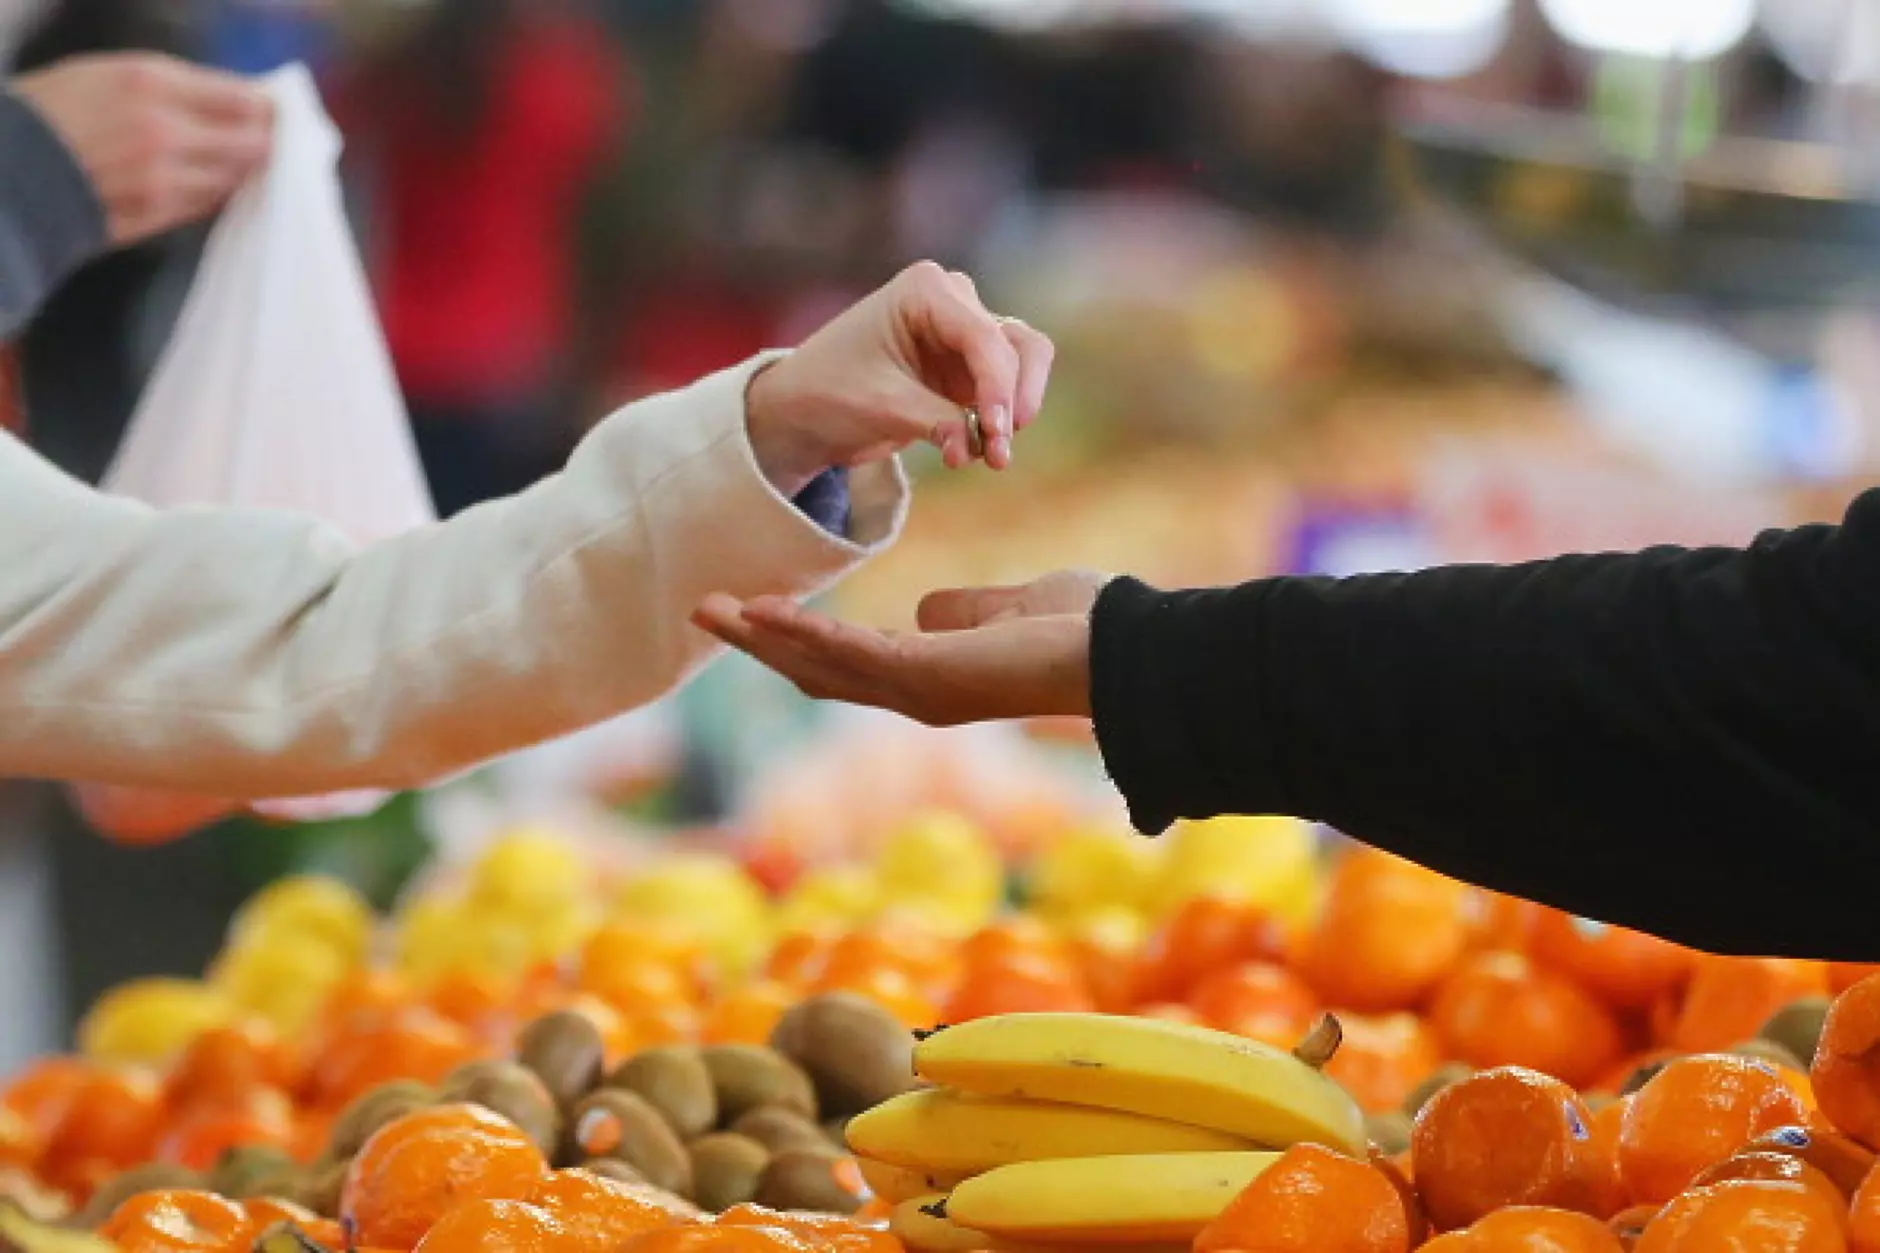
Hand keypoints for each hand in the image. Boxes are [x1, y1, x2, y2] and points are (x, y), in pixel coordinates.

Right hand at [12, 53, 272, 247]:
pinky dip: (216, 194)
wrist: (9, 171)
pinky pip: (207, 204)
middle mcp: (162, 129)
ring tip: (242, 165)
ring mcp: (161, 176)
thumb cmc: (52, 114)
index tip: (276, 115)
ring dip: (243, 173)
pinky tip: (211, 185)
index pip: (243, 99)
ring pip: (233, 178)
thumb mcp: (108, 75)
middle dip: (267, 144)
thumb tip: (237, 103)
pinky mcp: (155, 213)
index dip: (267, 109)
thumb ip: (173, 88)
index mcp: (150, 82)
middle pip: (251, 142)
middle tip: (274, 146)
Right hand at [691, 569, 1109, 725]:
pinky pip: (850, 652)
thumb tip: (927, 610)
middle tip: (705, 611)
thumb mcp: (1006, 609)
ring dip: (762, 636)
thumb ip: (963, 613)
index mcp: (931, 678)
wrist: (1125, 653)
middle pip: (816, 670)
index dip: (796, 639)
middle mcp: (915, 694)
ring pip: (820, 664)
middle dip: (759, 643)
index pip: (847, 661)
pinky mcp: (926, 676)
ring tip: (711, 609)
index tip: (753, 612)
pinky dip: (803, 632)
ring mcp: (917, 690)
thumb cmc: (1084, 632)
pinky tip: (762, 612)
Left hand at [745, 261, 1054, 496]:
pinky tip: (971, 452)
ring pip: (1023, 364)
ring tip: (993, 457)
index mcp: (925, 290)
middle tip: (996, 453)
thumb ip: (934, 420)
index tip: (994, 432)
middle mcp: (954, 302)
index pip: (982, 336)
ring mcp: (965, 335)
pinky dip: (999, 422)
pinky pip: (1006, 392)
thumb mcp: (879, 405)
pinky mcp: (969, 370)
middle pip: (1014, 347)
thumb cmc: (829, 391)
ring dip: (1016, 410)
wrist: (803, 410)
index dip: (997, 386)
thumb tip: (974, 446)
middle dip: (1011, 402)